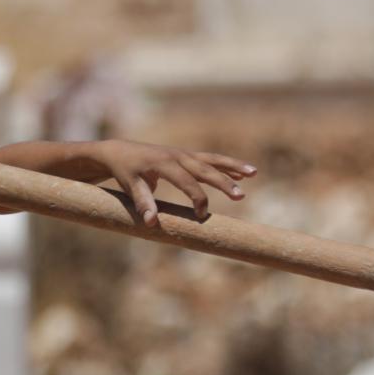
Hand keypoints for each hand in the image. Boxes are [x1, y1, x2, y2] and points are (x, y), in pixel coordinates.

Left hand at [82, 140, 255, 227]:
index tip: (202, 215)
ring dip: (233, 167)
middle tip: (240, 196)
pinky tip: (243, 173)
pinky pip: (210, 160)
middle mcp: (177, 156)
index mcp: (163, 163)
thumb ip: (142, 203)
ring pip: (212, 160)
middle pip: (205, 169)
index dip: (197, 198)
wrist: (119, 151)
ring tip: (254, 173)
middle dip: (223, 182)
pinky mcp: (186, 156)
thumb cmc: (124, 171)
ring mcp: (183, 154)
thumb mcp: (129, 187)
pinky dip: (226, 165)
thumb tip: (152, 223)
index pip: (186, 181)